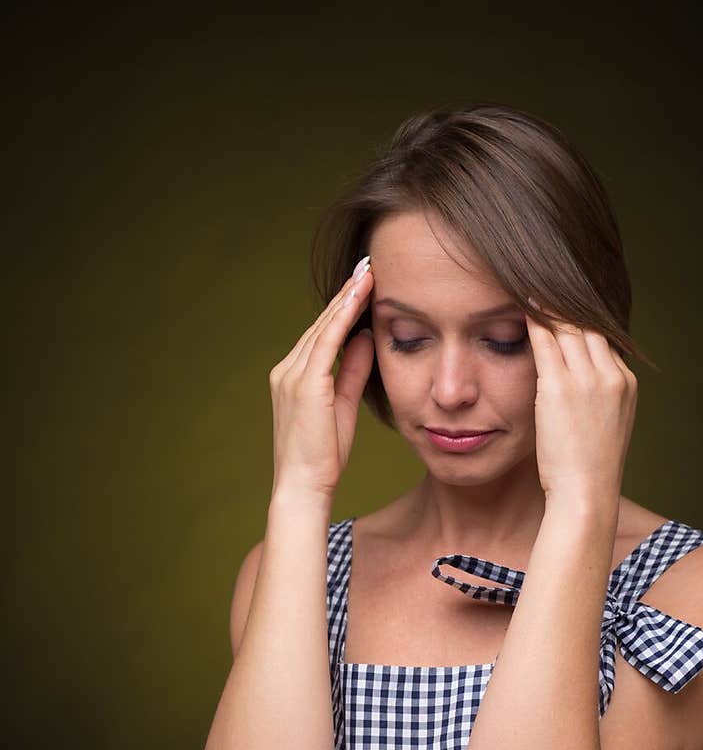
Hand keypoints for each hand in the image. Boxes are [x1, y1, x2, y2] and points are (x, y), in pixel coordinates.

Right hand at [268, 257, 374, 497]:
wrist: (304, 486)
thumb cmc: (323, 457)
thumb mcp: (343, 406)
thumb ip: (352, 371)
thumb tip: (364, 338)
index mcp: (294, 377)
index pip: (323, 334)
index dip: (343, 307)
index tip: (363, 282)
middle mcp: (287, 370)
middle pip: (322, 324)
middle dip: (346, 293)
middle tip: (368, 264)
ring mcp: (292, 375)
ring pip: (323, 327)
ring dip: (347, 297)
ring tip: (368, 271)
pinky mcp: (304, 384)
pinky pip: (326, 342)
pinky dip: (343, 316)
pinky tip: (359, 296)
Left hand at [524, 301, 637, 503]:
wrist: (586, 493)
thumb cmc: (588, 469)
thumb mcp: (605, 428)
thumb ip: (598, 400)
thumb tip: (580, 390)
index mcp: (625, 384)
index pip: (604, 338)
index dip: (583, 319)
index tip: (566, 305)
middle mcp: (611, 375)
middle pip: (589, 325)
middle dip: (567, 304)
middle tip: (546, 280)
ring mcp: (587, 379)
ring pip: (568, 327)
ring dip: (550, 304)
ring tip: (531, 284)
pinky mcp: (560, 387)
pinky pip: (546, 340)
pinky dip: (535, 318)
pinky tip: (523, 302)